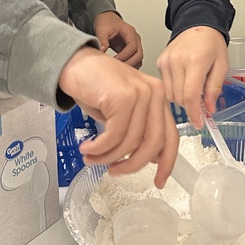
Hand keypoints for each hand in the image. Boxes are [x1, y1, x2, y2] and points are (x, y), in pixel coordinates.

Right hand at [59, 47, 177, 186]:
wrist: (74, 63)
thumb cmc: (95, 86)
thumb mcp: (123, 111)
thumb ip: (138, 129)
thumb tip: (150, 158)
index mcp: (158, 97)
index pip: (171, 135)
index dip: (167, 162)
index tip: (159, 181)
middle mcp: (154, 93)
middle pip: (153, 143)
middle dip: (133, 165)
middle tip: (115, 172)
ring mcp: (139, 93)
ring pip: (130, 142)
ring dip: (108, 157)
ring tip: (92, 158)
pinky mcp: (121, 97)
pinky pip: (113, 136)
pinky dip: (99, 148)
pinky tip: (88, 148)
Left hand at [93, 11, 142, 67]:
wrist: (106, 19)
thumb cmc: (106, 21)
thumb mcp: (102, 29)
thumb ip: (102, 40)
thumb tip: (102, 51)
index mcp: (130, 32)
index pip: (133, 46)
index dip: (124, 55)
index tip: (114, 60)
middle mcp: (135, 38)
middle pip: (139, 54)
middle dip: (129, 63)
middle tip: (117, 68)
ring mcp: (134, 44)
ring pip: (139, 59)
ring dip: (130, 65)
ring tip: (118, 68)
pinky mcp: (131, 50)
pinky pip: (135, 60)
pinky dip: (130, 65)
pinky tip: (120, 67)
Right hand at [157, 26, 228, 128]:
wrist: (198, 25)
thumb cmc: (212, 44)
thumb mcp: (222, 66)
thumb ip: (214, 88)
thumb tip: (209, 110)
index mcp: (196, 61)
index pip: (190, 95)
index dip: (194, 113)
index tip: (199, 124)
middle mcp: (177, 61)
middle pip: (179, 98)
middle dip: (190, 106)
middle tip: (201, 104)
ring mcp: (166, 61)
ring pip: (169, 94)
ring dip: (181, 99)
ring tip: (192, 89)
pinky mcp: (160, 62)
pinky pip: (164, 85)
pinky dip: (174, 89)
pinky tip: (183, 82)